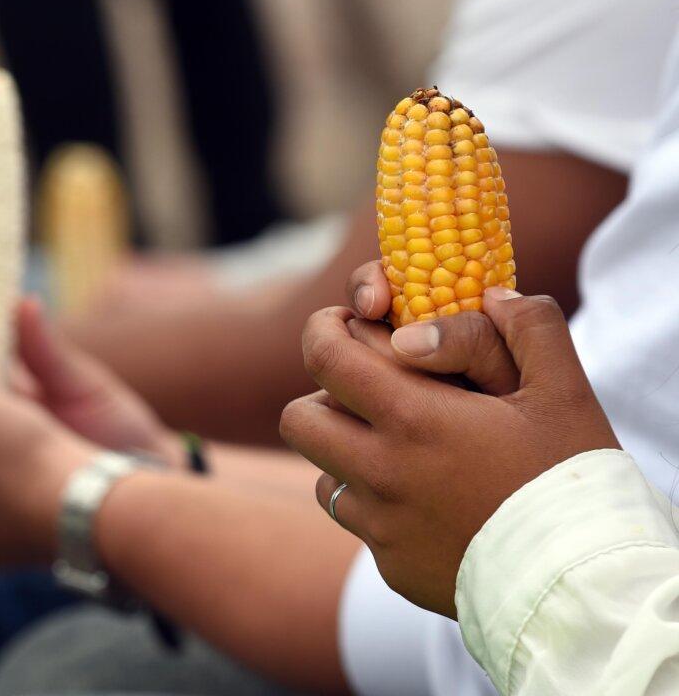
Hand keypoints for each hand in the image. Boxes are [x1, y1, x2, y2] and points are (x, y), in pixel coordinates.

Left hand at [280, 287, 619, 616]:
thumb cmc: (572, 480)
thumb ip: (527, 329)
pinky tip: (427, 502)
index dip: (323, 331)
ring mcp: (381, 526)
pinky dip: (377, 506)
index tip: (343, 324)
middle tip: (367, 392)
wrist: (583, 587)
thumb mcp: (563, 391)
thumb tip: (491, 296)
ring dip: (347, 455)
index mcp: (414, 419)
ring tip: (400, 449)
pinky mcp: (390, 566)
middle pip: (300, 421)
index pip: (324, 359)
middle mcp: (382, 473)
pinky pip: (360, 524)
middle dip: (322, 397)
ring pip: (323, 476)